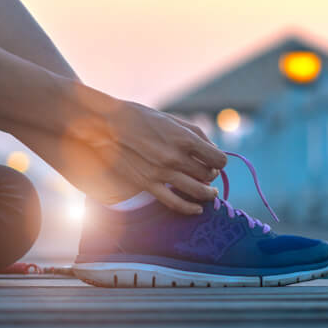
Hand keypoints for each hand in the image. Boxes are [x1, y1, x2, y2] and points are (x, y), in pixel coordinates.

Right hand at [89, 101, 226, 214]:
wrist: (107, 126)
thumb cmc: (141, 118)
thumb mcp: (172, 119)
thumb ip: (196, 134)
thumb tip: (213, 149)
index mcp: (184, 138)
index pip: (218, 159)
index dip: (220, 162)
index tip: (215, 161)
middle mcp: (176, 157)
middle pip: (208, 175)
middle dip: (212, 175)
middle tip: (207, 174)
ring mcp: (162, 173)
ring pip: (197, 191)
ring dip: (208, 193)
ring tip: (210, 193)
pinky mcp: (148, 184)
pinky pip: (175, 203)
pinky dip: (190, 209)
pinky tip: (197, 209)